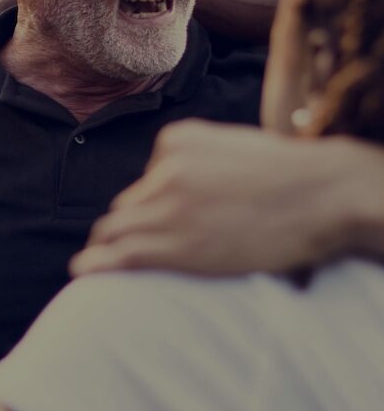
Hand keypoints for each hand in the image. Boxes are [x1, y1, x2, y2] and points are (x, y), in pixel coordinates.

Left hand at [72, 121, 383, 277]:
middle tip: (118, 248)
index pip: (147, 178)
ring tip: (93, 264)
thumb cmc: (293, 176)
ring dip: (106, 247)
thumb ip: (201, 162)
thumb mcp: (235, 147)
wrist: (325, 194)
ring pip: (116, 229)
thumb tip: (179, 185)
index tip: (166, 220)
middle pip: (129, 205)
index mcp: (177, 140)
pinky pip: (121, 254)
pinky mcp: (172, 242)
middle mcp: (164, 170)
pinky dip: (98, 264)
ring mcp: (166, 206)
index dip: (154, 203)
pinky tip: (84, 270)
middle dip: (130, 226)